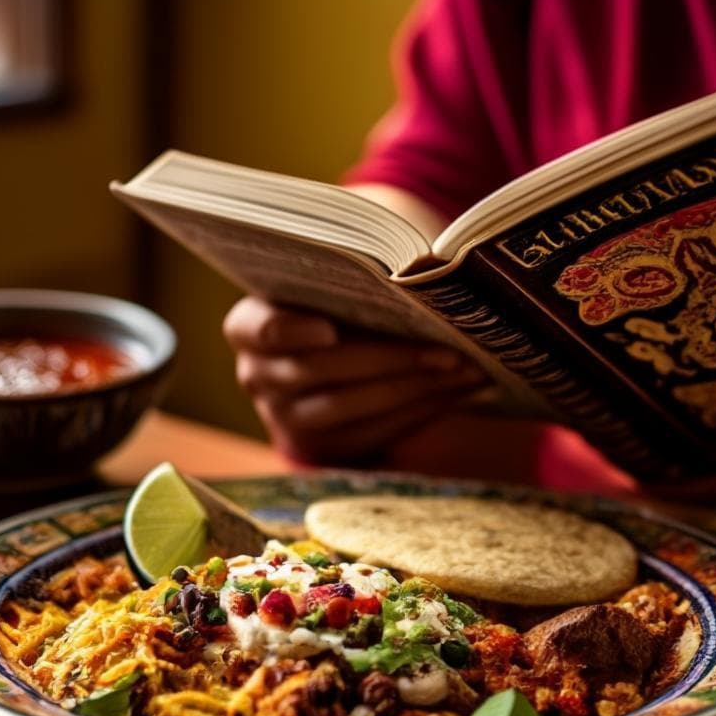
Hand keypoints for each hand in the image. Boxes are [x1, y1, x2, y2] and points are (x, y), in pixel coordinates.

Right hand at [222, 296, 487, 463]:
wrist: (328, 364)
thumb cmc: (336, 304)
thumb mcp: (334, 285)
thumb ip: (363, 277)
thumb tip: (432, 267)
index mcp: (248, 326)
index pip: (258, 329)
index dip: (288, 331)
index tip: (328, 330)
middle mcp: (258, 376)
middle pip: (320, 370)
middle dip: (389, 359)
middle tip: (447, 349)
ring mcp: (288, 418)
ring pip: (352, 407)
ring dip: (414, 387)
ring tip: (466, 368)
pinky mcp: (324, 448)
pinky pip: (376, 431)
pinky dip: (422, 409)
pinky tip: (461, 388)